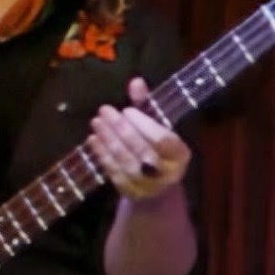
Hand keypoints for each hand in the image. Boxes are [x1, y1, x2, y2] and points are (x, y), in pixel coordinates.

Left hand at [91, 80, 190, 202]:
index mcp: (180, 155)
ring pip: (127, 161)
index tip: (127, 110)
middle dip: (121, 129)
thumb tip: (136, 81)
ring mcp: (150, 186)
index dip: (144, 124)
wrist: (157, 189)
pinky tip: (93, 140)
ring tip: (96, 122)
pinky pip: (115, 173)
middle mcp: (168, 173)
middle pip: (143, 150)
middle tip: (104, 111)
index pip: (163, 140)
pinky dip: (103, 155)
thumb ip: (146, 105)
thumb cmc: (157, 150)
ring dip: (108, 140)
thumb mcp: (157, 126)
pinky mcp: (132, 194)